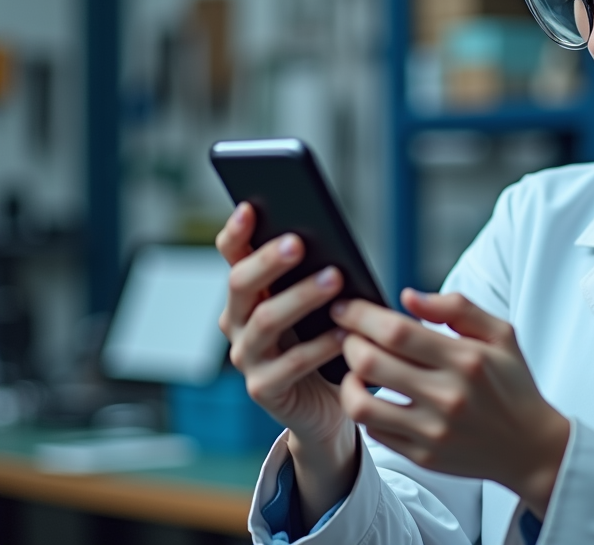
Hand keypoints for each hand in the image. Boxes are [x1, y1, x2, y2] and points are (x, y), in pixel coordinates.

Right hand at [215, 203, 358, 524]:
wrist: (328, 404)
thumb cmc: (325, 339)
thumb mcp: (318, 303)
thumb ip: (314, 273)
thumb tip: (329, 236)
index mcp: (246, 294)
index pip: (231, 256)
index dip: (236, 233)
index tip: (250, 207)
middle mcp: (237, 323)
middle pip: (241, 284)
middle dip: (267, 261)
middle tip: (299, 242)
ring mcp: (247, 358)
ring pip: (265, 322)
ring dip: (299, 297)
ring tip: (334, 279)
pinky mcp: (265, 389)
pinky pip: (291, 364)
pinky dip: (319, 346)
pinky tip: (344, 332)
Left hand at [332, 290, 569, 517]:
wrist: (531, 447)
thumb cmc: (513, 384)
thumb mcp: (501, 334)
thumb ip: (457, 307)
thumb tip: (408, 297)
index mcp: (466, 359)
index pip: (396, 331)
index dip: (361, 315)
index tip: (346, 307)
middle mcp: (447, 396)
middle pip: (371, 362)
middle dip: (348, 341)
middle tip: (348, 334)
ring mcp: (432, 431)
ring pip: (362, 404)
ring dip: (347, 380)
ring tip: (355, 368)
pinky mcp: (423, 456)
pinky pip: (374, 431)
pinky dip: (365, 409)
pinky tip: (373, 395)